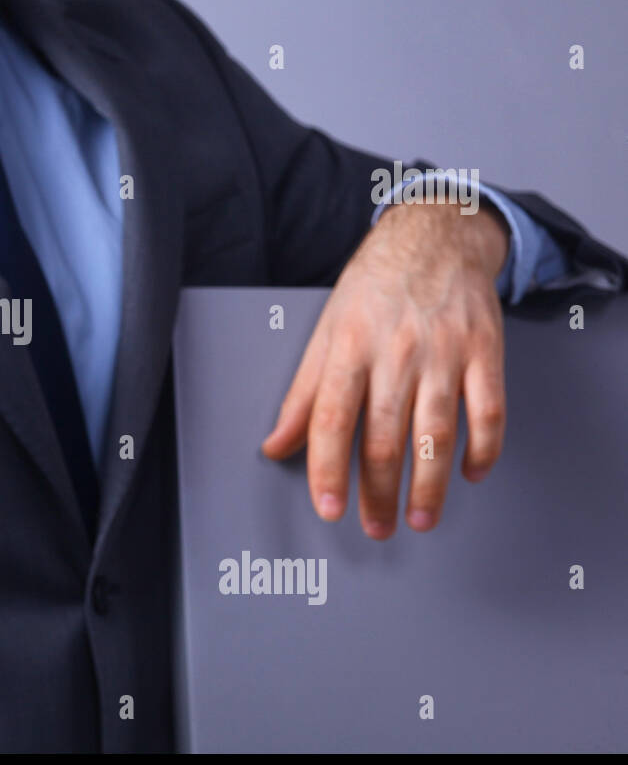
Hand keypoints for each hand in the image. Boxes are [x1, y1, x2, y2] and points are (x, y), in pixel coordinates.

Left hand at [261, 200, 510, 538]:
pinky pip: (490, 410)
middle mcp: (396, 352)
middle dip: (379, 492)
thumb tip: (275, 445)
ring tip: (419, 519)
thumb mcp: (326, 333)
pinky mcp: (486, 352)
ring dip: (429, 485)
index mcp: (350, 347)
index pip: (333, 419)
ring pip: (436, 433)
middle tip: (376, 527)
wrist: (435, 237)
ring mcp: (445, 353)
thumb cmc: (374, 288)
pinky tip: (469, 474)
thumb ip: (302, 395)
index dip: (329, 469)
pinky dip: (484, 448)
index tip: (329, 508)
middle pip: (385, 437)